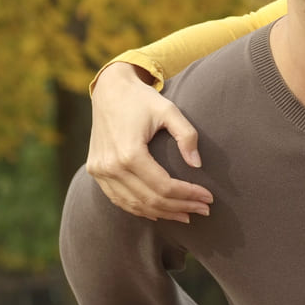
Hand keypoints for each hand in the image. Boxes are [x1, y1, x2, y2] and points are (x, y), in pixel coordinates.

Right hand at [86, 62, 212, 221]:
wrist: (110, 90)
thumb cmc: (143, 99)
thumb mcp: (169, 110)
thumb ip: (186, 135)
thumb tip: (197, 165)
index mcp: (129, 153)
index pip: (163, 186)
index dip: (188, 194)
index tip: (208, 198)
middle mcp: (110, 166)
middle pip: (150, 199)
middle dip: (180, 207)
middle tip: (204, 210)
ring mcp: (99, 171)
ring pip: (134, 204)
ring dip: (162, 213)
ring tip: (187, 215)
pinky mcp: (95, 171)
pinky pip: (118, 199)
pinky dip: (139, 208)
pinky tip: (159, 212)